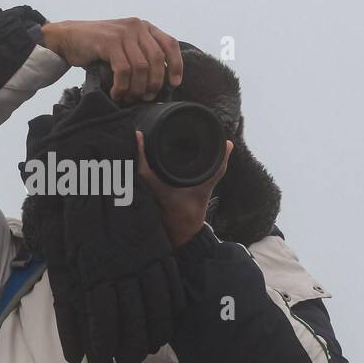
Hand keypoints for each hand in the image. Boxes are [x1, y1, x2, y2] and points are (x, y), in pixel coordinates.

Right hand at [40, 18, 182, 103]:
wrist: (68, 37)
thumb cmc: (97, 46)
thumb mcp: (124, 44)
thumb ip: (141, 53)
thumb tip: (159, 81)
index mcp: (144, 26)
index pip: (170, 44)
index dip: (176, 65)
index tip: (175, 84)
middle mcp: (136, 26)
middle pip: (157, 59)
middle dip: (154, 83)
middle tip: (146, 97)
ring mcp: (123, 33)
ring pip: (141, 67)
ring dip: (137, 88)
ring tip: (129, 97)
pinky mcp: (109, 42)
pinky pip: (124, 70)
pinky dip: (122, 86)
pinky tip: (117, 93)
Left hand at [135, 131, 233, 248]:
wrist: (184, 232)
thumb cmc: (192, 213)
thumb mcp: (205, 190)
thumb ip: (217, 169)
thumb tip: (228, 145)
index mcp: (158, 187)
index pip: (143, 167)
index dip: (139, 151)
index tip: (138, 134)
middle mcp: (149, 188)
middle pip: (135, 166)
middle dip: (135, 149)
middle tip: (138, 130)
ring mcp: (146, 191)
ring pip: (137, 171)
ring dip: (137, 157)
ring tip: (140, 138)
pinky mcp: (148, 193)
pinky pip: (142, 176)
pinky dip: (142, 164)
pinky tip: (144, 154)